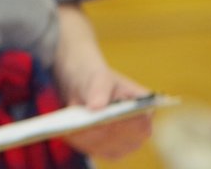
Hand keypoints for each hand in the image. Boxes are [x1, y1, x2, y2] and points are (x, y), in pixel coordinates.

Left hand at [54, 4, 152, 158]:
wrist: (72, 63)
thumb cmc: (85, 62)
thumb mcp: (90, 69)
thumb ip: (97, 86)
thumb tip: (96, 109)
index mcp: (142, 103)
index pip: (137, 126)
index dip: (117, 127)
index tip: (93, 120)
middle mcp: (137, 122)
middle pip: (121, 141)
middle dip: (96, 134)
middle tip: (74, 124)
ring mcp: (122, 133)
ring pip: (107, 148)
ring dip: (86, 140)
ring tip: (68, 125)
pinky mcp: (105, 141)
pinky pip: (96, 149)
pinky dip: (80, 143)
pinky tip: (68, 131)